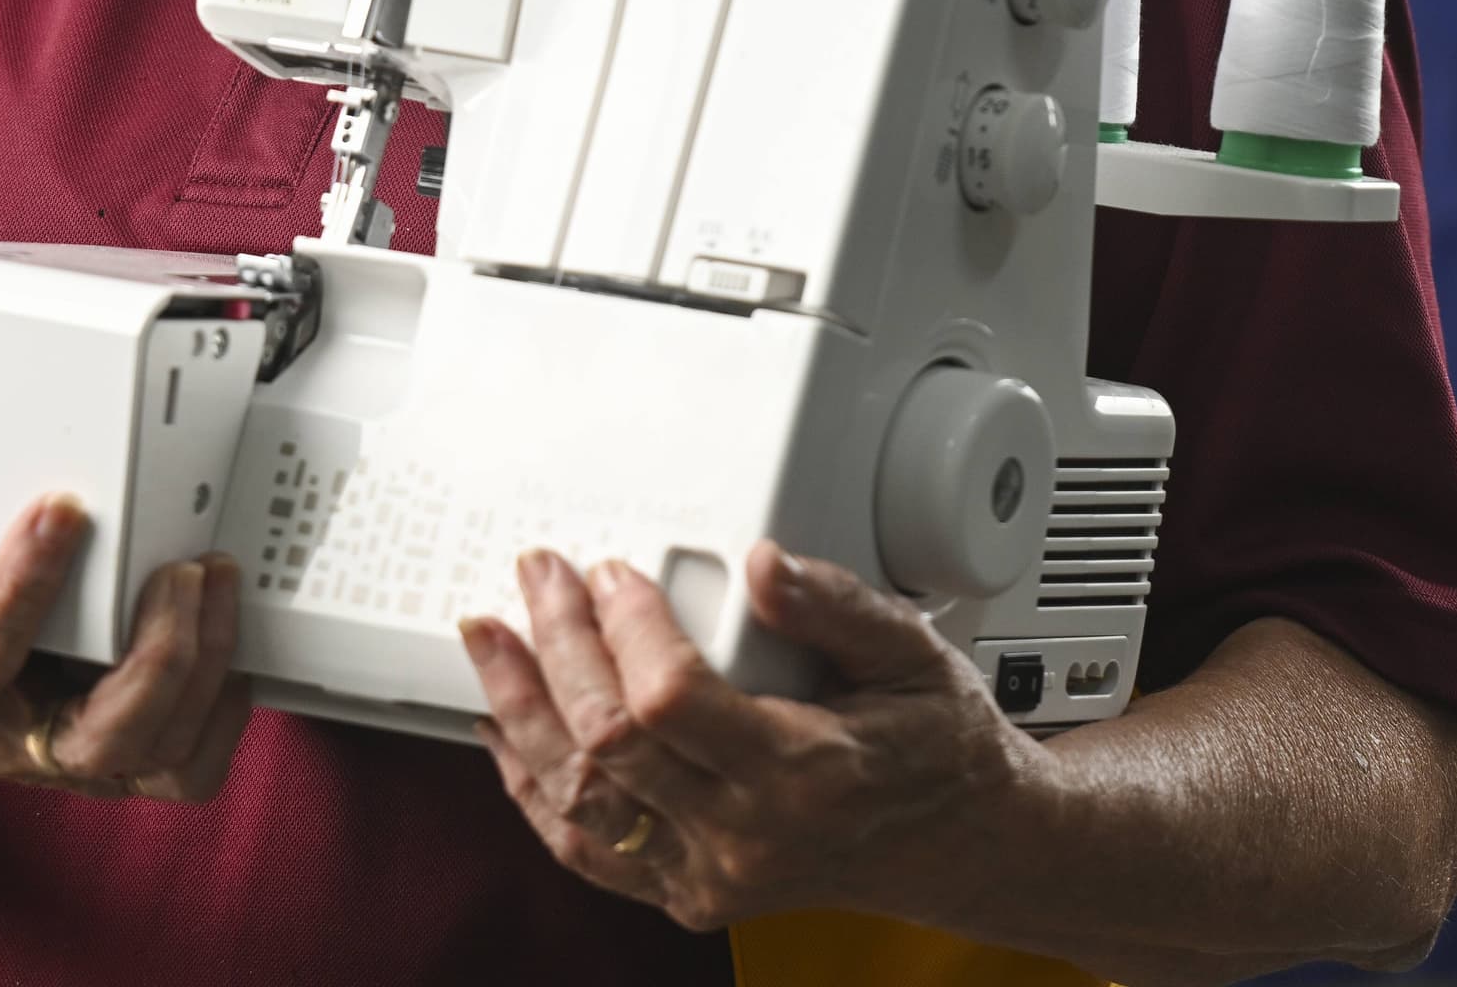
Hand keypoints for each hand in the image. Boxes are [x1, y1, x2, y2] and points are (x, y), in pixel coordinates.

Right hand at [0, 384, 253, 804]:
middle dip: (155, 658)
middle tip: (182, 567)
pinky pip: (182, 765)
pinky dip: (221, 712)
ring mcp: (59, 750)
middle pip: (94, 737)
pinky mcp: (105, 750)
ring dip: (200, 672)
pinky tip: (228, 635)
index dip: (23, 589)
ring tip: (213, 579)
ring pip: (152, 754)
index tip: (63, 508)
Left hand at [462, 540, 1038, 931]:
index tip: (612, 572)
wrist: (966, 846)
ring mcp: (712, 876)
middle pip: (608, 745)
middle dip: (556, 647)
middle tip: (539, 577)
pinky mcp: (691, 893)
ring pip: (581, 801)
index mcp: (803, 774)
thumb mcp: (912, 656)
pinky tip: (506, 733)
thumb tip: (763, 563)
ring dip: (521, 715)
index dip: (624, 628)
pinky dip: (533, 791)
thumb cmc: (940, 747)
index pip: (671, 700)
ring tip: (489, 642)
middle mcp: (747, 838)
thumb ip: (836, 606)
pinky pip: (590, 851)